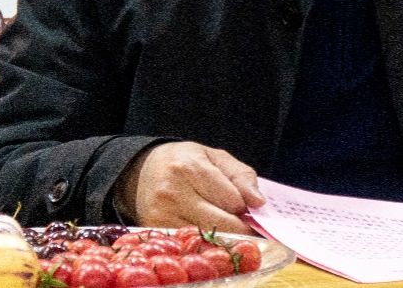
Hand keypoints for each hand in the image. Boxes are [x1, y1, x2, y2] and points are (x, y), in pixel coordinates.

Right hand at [117, 141, 264, 233]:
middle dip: (237, 225)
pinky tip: (203, 230)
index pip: (232, 199)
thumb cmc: (186, 162)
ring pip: (207, 238)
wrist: (144, 169)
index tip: (245, 207)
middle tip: (238, 220)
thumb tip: (258, 203)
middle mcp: (172, 192)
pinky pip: (190, 244)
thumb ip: (242, 176)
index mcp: (190, 167)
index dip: (244, 206)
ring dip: (220, 235)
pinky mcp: (155, 231)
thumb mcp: (216, 158)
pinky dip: (203, 242)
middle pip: (221, 223)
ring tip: (220, 222)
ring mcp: (161, 214)